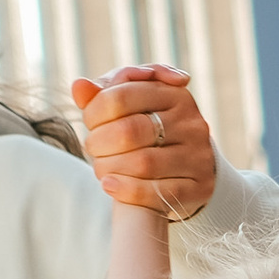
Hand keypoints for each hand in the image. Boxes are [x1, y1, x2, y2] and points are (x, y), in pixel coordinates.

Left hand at [72, 67, 218, 218]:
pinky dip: (126, 190)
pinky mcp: (199, 186)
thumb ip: (102, 94)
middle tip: (92, 148)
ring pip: (143, 163)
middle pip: (130, 131)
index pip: (121, 96)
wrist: (184, 168)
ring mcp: (198, 155)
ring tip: (101, 169)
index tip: (89, 123)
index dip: (94, 111)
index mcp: (174, 94)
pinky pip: (157, 192)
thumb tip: (79, 86)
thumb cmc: (148, 131)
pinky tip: (110, 186)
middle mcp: (191, 122)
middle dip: (99, 143)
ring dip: (110, 168)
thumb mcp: (128, 106)